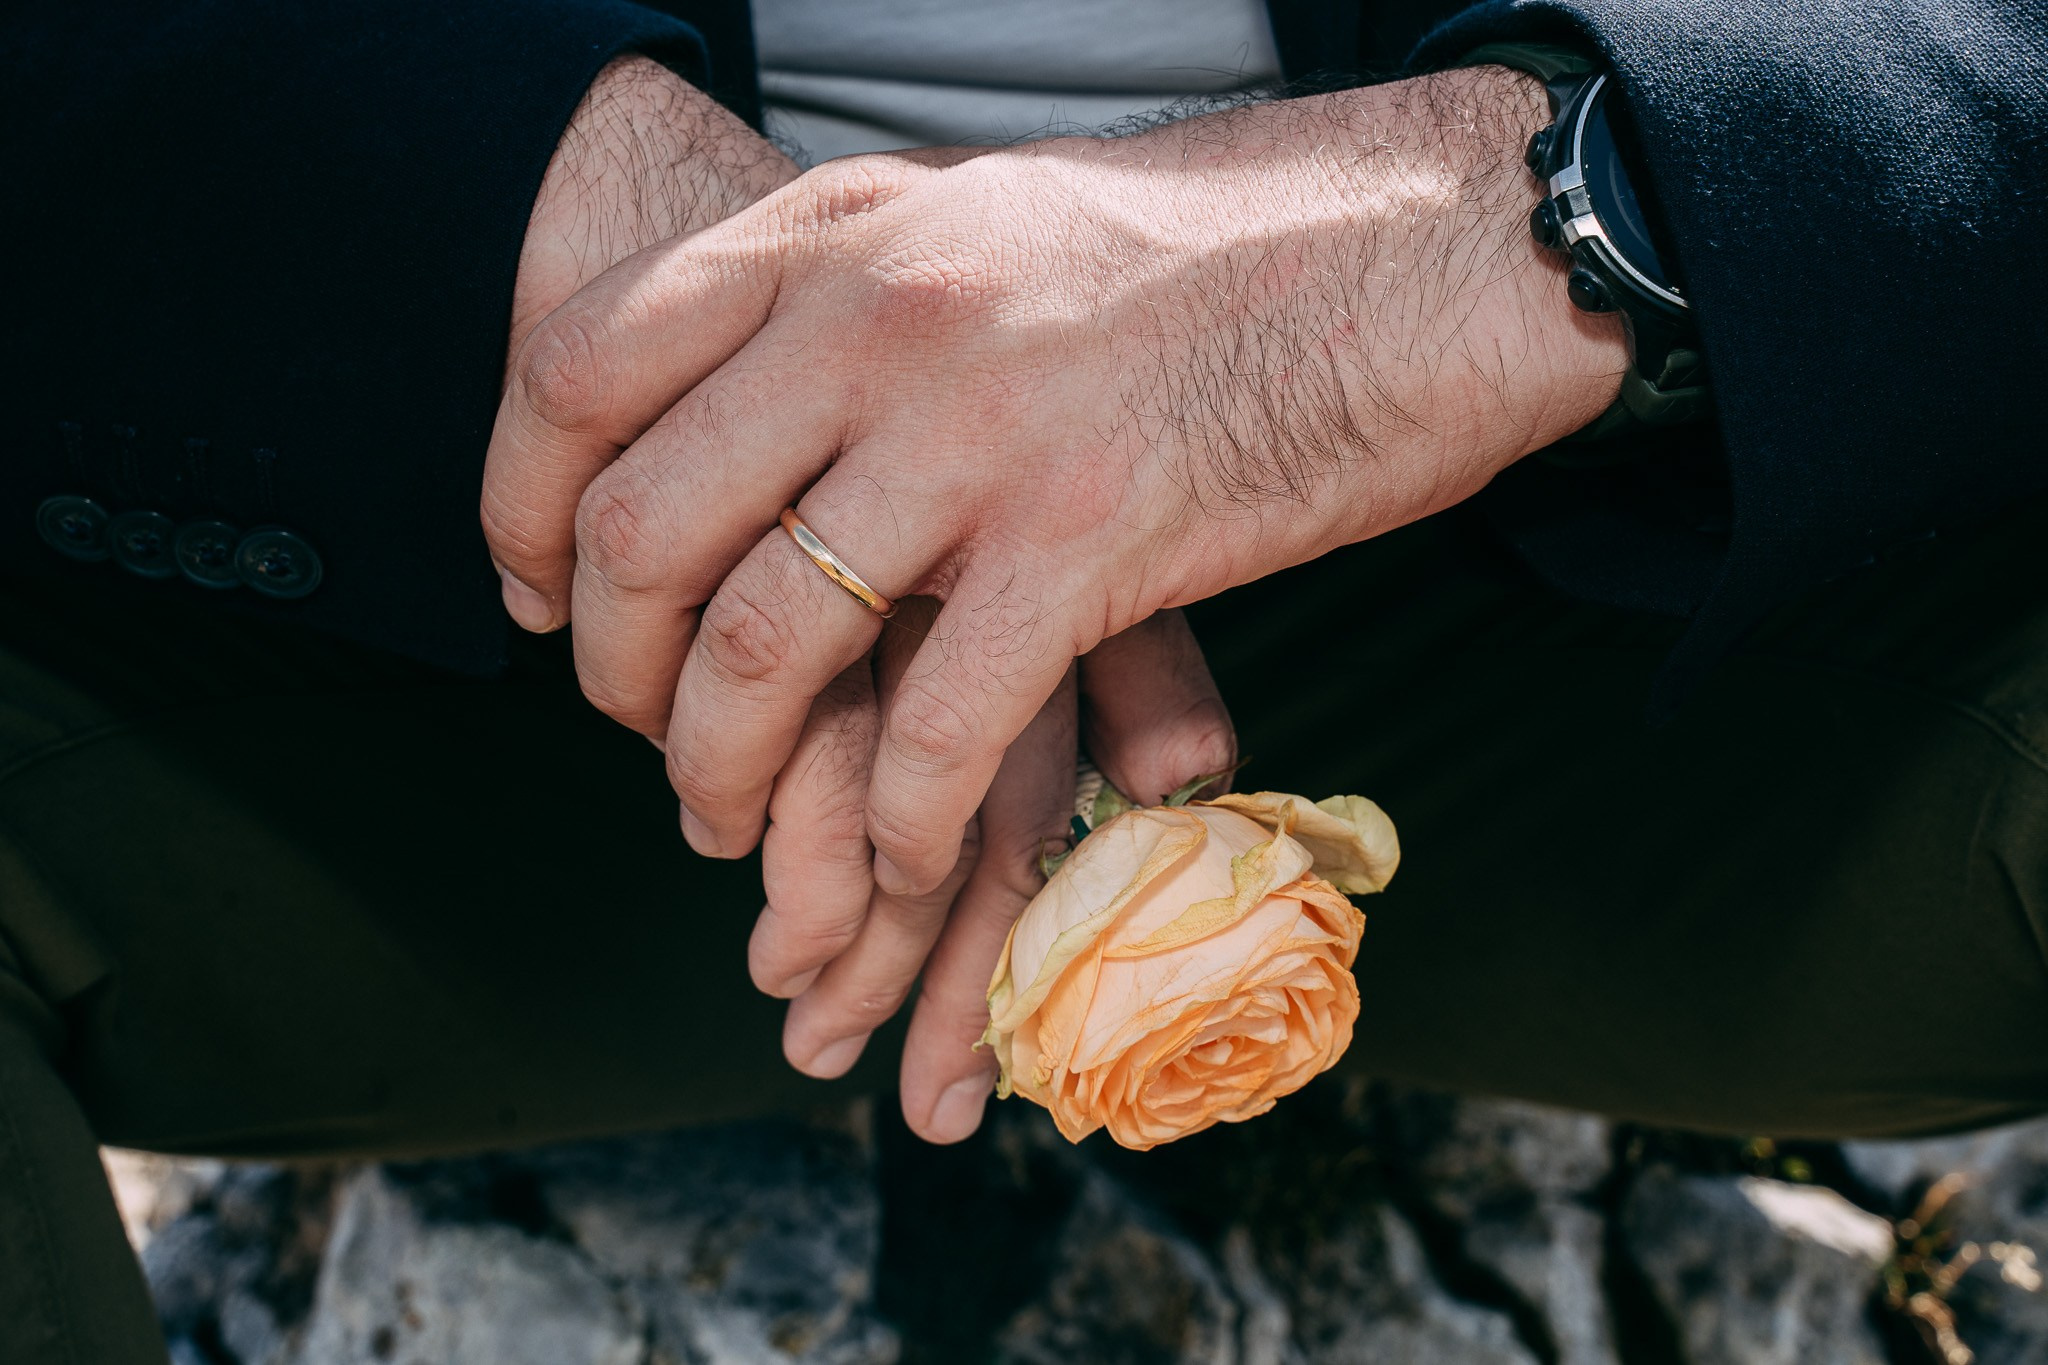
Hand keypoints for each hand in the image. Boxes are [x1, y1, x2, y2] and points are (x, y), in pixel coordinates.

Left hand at [496, 60, 1241, 1144]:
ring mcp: (981, 427)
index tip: (534, 595)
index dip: (520, 502)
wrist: (1425, 246)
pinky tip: (903, 862)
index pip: (580, 365)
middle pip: (641, 526)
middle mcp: (879, 314)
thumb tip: (740, 395)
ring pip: (765, 641)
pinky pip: (938, 727)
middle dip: (610, 670)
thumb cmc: (1212, 251)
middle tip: (645, 735)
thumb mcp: (982, 219)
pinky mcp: (1093, 539)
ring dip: (721, 770)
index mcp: (835, 228)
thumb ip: (848, 293)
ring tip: (731, 824)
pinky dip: (901, 828)